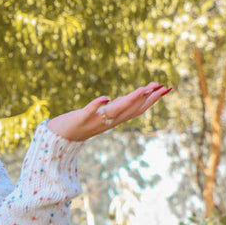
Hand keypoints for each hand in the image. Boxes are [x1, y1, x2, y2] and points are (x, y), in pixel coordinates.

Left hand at [46, 83, 171, 141]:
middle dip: (147, 99)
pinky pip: (89, 112)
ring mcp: (95, 121)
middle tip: (162, 87)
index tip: (166, 88)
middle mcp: (108, 122)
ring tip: (142, 89)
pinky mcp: (80, 119)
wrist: (59, 137)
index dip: (153, 100)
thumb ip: (117, 106)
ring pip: (115, 111)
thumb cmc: (81, 123)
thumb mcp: (103, 114)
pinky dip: (98, 105)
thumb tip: (132, 96)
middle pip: (131, 110)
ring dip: (129, 100)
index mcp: (114, 120)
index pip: (137, 109)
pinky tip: (106, 97)